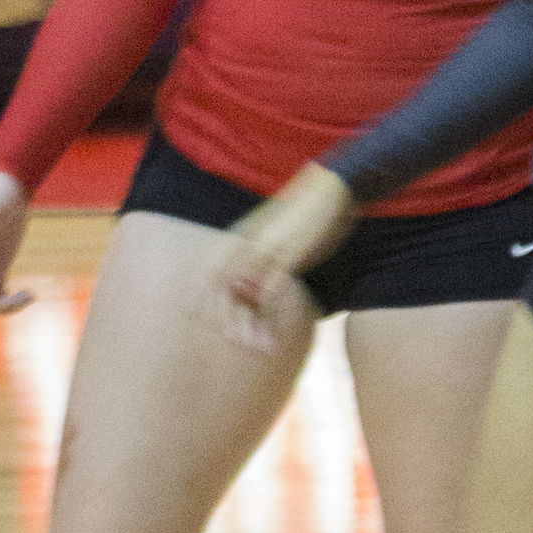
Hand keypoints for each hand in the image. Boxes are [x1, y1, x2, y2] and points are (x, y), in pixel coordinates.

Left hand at [204, 163, 353, 356]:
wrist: (332, 186)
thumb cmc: (307, 212)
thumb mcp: (276, 232)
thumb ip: (259, 252)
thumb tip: (250, 281)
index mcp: (240, 235)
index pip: (206, 272)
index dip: (199, 298)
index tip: (201, 320)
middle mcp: (247, 241)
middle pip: (218, 285)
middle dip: (222, 318)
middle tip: (235, 341)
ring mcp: (266, 246)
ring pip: (242, 291)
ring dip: (246, 322)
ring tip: (256, 345)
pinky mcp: (288, 251)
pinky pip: (270, 287)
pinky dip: (268, 310)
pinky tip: (271, 329)